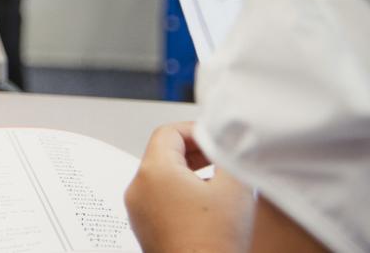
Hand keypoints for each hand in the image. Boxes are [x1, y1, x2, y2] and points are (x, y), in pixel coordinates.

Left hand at [126, 123, 253, 252]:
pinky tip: (205, 209)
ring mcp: (137, 210)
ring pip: (161, 178)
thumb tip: (229, 143)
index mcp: (153, 171)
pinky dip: (179, 195)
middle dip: (194, 153)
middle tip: (219, 159)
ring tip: (217, 185)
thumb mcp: (234, 189)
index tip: (215, 139)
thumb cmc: (213, 243)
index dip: (195, 131)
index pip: (168, 132)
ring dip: (188, 175)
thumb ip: (230, 157)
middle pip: (162, 154)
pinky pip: (158, 200)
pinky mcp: (143, 227)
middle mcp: (137, 188)